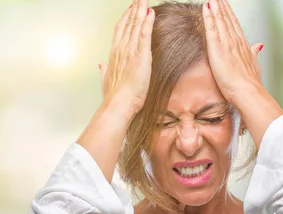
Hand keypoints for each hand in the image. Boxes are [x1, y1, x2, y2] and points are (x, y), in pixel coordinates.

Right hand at [99, 0, 154, 115]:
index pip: (120, 31)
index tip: (129, 9)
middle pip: (128, 24)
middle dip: (134, 9)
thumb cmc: (114, 97)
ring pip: (135, 26)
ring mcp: (129, 51)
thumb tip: (101, 66)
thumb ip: (104, 71)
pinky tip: (150, 12)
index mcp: (114, 55)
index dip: (125, 19)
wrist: (118, 104)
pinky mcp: (140, 56)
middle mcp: (121, 49)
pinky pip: (144, 35)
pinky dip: (147, 23)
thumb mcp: (107, 81)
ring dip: (140, 10)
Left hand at [202, 0, 262, 104]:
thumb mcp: (255, 65)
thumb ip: (255, 53)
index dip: (230, 14)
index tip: (226, 4)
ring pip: (220, 20)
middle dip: (222, 6)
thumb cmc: (251, 84)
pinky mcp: (217, 49)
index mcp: (243, 46)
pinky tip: (206, 7)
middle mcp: (236, 42)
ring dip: (216, 7)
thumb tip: (259, 46)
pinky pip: (212, 29)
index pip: (235, 25)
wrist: (248, 91)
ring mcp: (227, 44)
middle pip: (227, 19)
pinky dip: (209, 17)